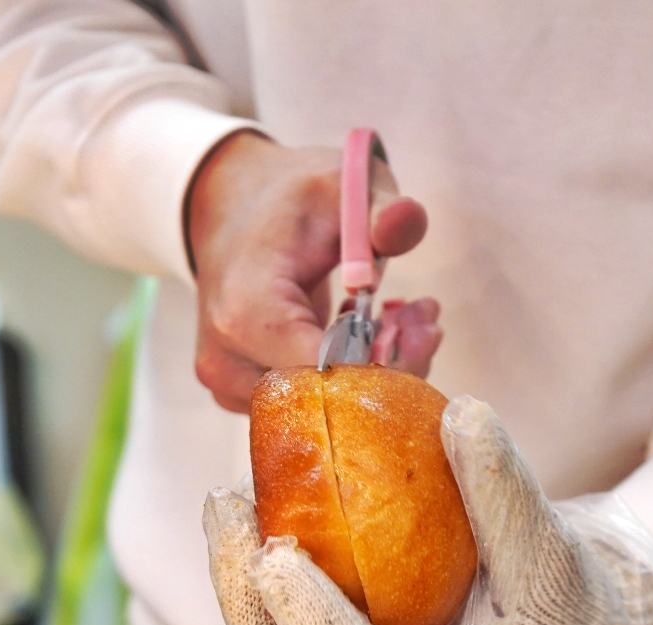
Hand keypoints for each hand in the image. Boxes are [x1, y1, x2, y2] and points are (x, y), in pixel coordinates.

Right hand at [187, 131, 441, 412]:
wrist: (229, 210)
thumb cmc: (289, 201)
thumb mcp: (341, 186)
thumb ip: (381, 208)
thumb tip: (407, 220)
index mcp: (246, 311)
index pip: (329, 374)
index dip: (387, 361)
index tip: (418, 322)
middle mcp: (228, 361)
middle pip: (328, 402)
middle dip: (392, 370)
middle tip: (423, 320)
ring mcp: (231, 385)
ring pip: (323, 411)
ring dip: (378, 375)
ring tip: (401, 319)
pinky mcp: (243, 396)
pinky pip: (310, 406)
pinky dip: (351, 379)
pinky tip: (373, 335)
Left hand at [204, 397, 652, 624]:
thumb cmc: (572, 610)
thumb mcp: (553, 553)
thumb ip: (508, 494)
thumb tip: (465, 413)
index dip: (311, 620)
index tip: (271, 553)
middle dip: (242, 602)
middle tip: (226, 511)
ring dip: (240, 594)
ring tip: (229, 509)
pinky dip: (268, 597)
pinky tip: (257, 526)